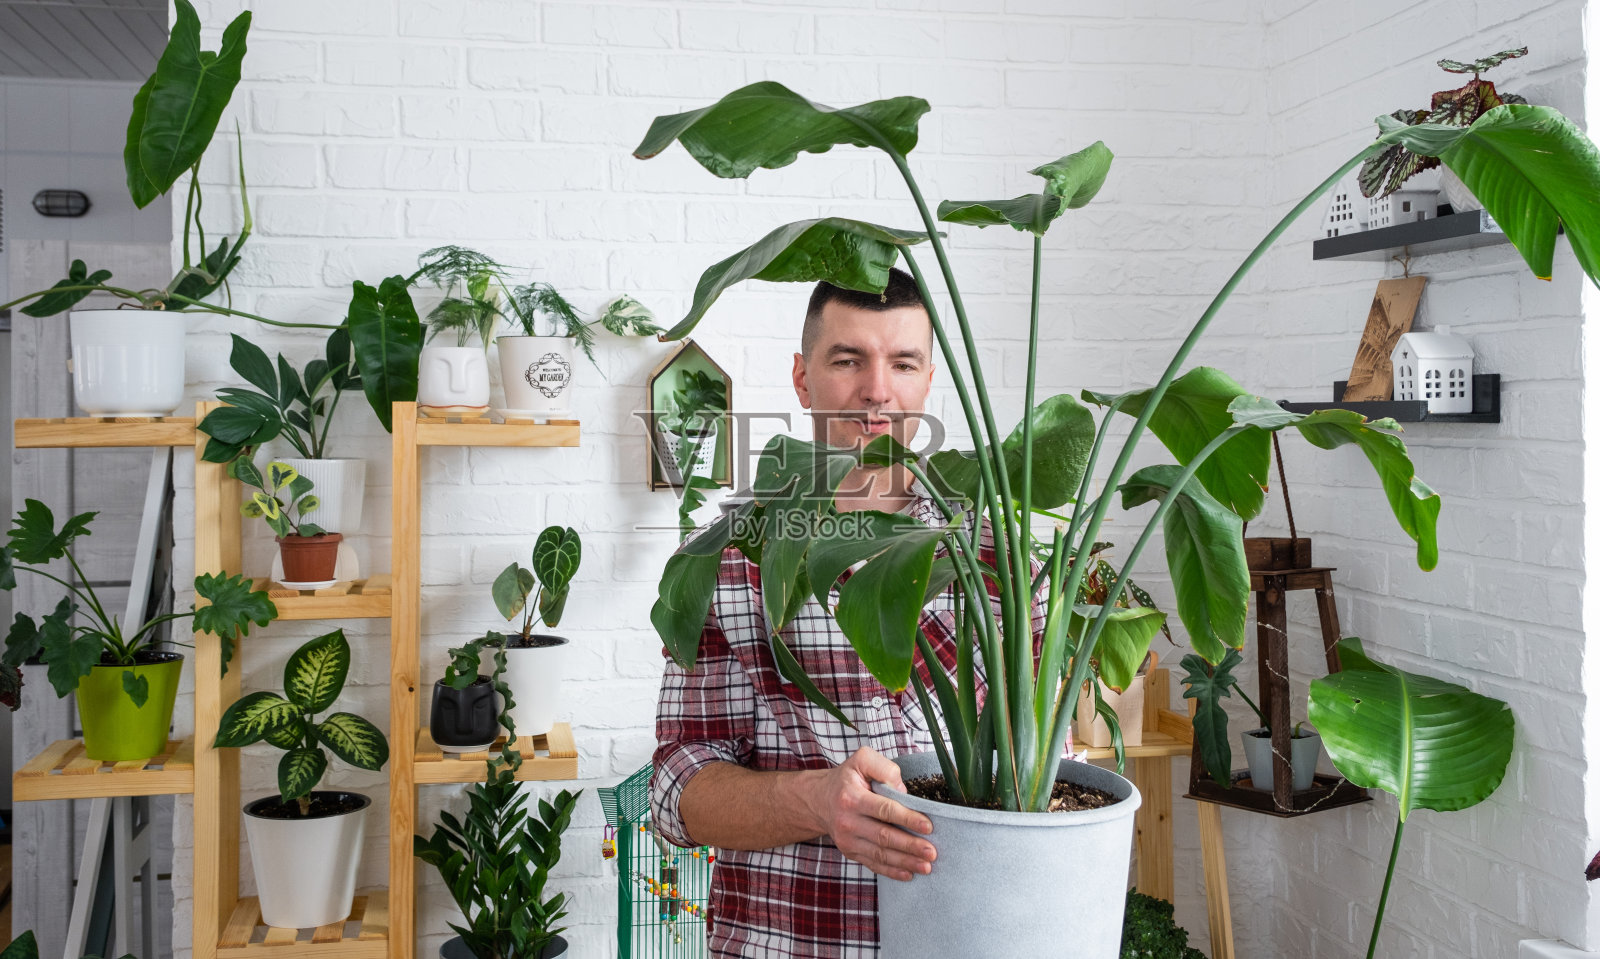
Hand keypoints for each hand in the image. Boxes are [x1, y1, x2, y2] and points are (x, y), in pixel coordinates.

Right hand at [801, 747, 935, 881]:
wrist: (819, 800)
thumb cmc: (847, 779)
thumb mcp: (862, 760)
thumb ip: (884, 769)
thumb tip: (903, 791)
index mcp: (851, 797)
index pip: (884, 809)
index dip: (907, 818)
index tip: (928, 826)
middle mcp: (847, 821)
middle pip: (883, 836)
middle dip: (910, 846)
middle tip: (931, 852)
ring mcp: (847, 839)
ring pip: (879, 854)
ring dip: (905, 862)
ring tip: (926, 866)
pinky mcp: (850, 852)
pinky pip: (872, 864)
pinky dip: (891, 871)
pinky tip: (908, 874)